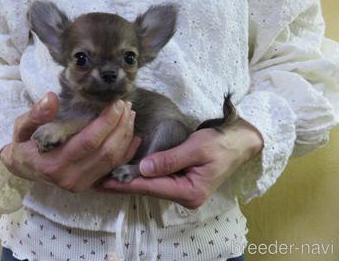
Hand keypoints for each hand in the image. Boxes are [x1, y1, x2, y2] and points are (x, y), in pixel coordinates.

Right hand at [0, 92, 140, 192]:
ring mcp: (81, 184)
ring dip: (126, 137)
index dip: (106, 122)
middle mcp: (70, 177)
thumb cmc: (24, 144)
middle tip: (126, 106)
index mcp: (53, 162)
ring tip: (130, 115)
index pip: (88, 141)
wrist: (23, 169)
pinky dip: (127, 153)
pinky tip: (134, 136)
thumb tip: (51, 98)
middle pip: (106, 152)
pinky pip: (114, 169)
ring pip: (113, 161)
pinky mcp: (90, 186)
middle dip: (120, 127)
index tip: (116, 103)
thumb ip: (36, 113)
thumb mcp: (22, 126)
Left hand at [99, 119, 262, 208]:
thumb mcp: (197, 148)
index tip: (104, 182)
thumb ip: (170, 159)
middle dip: (123, 183)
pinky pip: (158, 179)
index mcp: (190, 192)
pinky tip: (127, 171)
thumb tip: (143, 168)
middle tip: (97, 179)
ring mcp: (184, 190)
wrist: (241, 141)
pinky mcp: (183, 181)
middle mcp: (185, 196)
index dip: (126, 183)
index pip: (151, 187)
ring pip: (152, 185)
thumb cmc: (222, 143)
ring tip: (106, 176)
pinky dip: (142, 175)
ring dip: (130, 179)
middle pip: (149, 189)